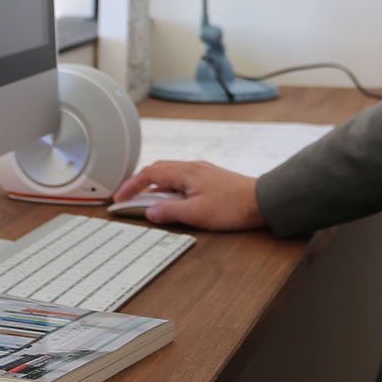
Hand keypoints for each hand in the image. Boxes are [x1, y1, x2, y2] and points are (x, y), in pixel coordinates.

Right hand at [113, 161, 266, 230]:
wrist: (263, 202)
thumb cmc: (233, 206)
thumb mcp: (196, 213)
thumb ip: (169, 212)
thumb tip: (150, 212)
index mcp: (185, 172)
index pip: (149, 174)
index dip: (131, 185)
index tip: (119, 197)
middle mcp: (192, 168)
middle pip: (158, 171)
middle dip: (140, 184)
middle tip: (128, 198)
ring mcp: (202, 173)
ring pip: (170, 177)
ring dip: (156, 189)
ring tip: (147, 204)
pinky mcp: (210, 180)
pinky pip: (183, 182)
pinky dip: (171, 191)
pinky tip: (172, 204)